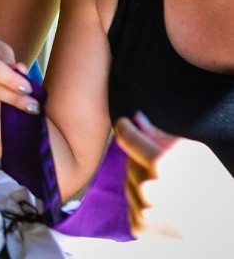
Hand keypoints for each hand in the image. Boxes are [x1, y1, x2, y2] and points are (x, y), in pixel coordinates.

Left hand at [115, 114, 232, 242]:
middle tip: (169, 171)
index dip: (125, 128)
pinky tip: (166, 209)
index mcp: (161, 165)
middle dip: (144, 162)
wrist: (227, 228)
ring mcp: (142, 211)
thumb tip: (137, 119)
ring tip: (172, 192)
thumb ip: (160, 136)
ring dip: (144, 183)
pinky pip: (131, 204)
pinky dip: (144, 204)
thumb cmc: (215, 185)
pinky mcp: (140, 228)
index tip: (124, 123)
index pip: (129, 139)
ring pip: (129, 183)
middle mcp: (148, 189)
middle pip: (130, 162)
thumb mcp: (195, 153)